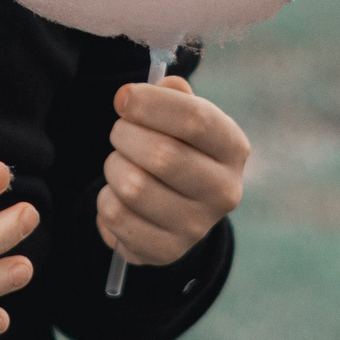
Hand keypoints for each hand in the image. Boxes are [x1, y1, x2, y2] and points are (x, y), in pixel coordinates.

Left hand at [97, 75, 250, 267]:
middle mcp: (224, 191)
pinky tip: (117, 194)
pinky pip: (116, 216)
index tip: (123, 98)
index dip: (151, 103)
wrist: (176, 208)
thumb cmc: (178, 147)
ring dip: (113, 167)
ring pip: (134, 187)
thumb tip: (151, 88)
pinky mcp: (166, 251)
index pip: (195, 119)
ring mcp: (197, 227)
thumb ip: (172, 96)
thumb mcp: (183, 116)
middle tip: (119, 131)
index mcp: (233, 148)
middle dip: (125, 135)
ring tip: (119, 162)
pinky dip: (106, 199)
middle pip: (162, 155)